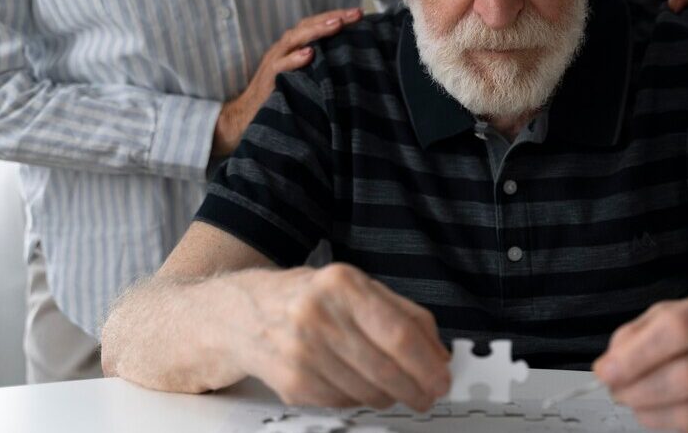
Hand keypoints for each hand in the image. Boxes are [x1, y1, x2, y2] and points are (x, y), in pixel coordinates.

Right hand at [212, 8, 362, 156]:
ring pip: (294, 40)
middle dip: (332, 18)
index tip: (360, 13)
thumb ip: (318, 66)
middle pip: (307, 26)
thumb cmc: (280, 96)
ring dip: (316, 30)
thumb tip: (351, 61)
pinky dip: (294, 59)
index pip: (315, 25)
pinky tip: (309, 54)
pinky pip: (280, 66)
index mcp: (292, 48)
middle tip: (356, 13)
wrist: (246, 117)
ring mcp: (274, 63)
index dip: (336, 17)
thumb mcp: (302, 77)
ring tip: (337, 24)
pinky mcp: (267, 80)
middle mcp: (283, 50)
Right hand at [234, 263, 450, 410]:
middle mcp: (318, 316)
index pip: (398, 333)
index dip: (427, 363)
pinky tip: (355, 383)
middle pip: (385, 368)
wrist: (244, 315)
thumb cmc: (311, 299)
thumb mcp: (357, 288)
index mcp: (342, 284)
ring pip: (367, 392)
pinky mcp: (292, 383)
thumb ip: (403, 314)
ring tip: (393, 388)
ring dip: (390, 396)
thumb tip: (439, 354)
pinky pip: (344, 402)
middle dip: (416, 388)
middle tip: (428, 395)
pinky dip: (359, 399)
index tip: (442, 378)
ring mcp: (302, 352)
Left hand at [592, 280, 687, 432]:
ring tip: (635, 405)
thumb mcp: (683, 310)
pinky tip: (663, 414)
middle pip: (687, 376)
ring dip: (652, 415)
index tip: (604, 371)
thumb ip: (641, 333)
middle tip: (616, 392)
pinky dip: (676, 428)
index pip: (679, 329)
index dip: (636, 356)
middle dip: (639, 390)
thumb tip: (609, 367)